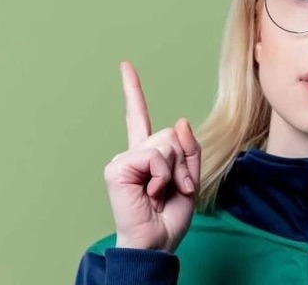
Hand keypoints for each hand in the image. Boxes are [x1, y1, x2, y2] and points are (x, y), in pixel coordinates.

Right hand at [103, 61, 200, 251]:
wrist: (157, 242)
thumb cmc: (170, 215)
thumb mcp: (190, 179)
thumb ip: (188, 149)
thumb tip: (179, 119)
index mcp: (147, 155)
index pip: (139, 117)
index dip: (133, 91)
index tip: (125, 66)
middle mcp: (132, 153)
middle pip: (170, 134)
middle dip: (183, 162)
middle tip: (176, 188)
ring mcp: (123, 159)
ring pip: (165, 143)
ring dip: (175, 171)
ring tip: (164, 192)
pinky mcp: (118, 167)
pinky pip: (155, 156)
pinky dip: (162, 175)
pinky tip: (152, 192)